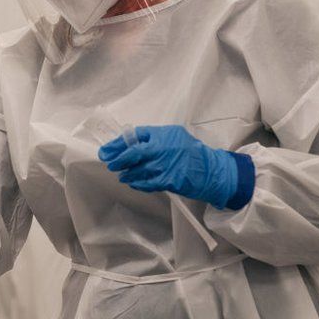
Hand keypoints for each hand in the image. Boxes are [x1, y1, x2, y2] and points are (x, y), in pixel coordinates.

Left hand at [98, 125, 251, 209]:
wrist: (210, 169)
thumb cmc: (191, 151)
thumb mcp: (174, 136)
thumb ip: (154, 138)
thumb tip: (130, 143)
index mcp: (163, 134)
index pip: (135, 135)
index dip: (118, 143)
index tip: (107, 150)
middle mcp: (162, 148)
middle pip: (133, 153)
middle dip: (118, 158)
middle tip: (109, 163)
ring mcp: (165, 165)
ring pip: (138, 170)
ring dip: (127, 173)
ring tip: (122, 175)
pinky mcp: (168, 180)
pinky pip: (147, 183)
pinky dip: (138, 183)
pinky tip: (133, 182)